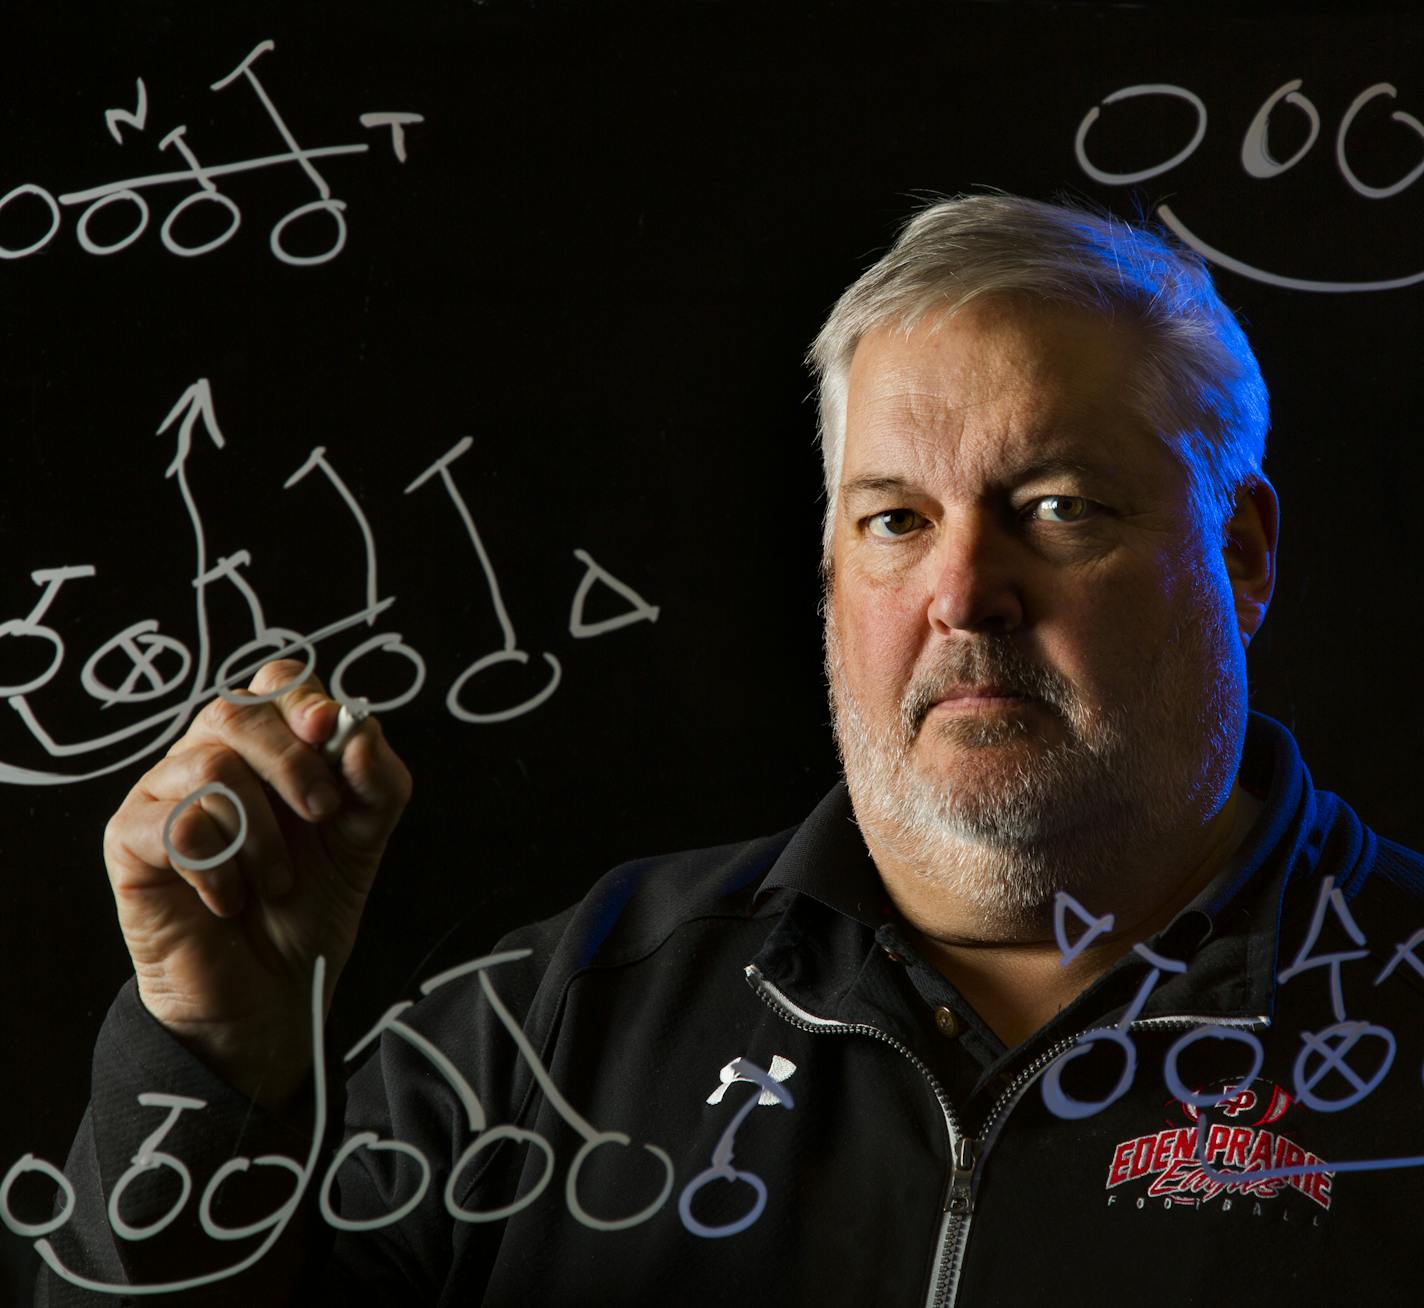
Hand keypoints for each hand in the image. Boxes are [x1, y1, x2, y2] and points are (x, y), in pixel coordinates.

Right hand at [103, 660, 412, 1106]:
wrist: (273, 993)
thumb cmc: (310, 905)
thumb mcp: (365, 837)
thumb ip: (377, 780)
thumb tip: (356, 730)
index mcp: (266, 747)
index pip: (275, 683)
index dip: (305, 700)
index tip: (332, 733)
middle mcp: (208, 758)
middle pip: (236, 712)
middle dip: (293, 762)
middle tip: (323, 816)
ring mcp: (163, 795)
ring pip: (210, 765)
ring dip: (262, 832)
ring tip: (276, 881)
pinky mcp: (130, 841)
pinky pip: (178, 823)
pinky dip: (220, 867)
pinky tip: (231, 899)